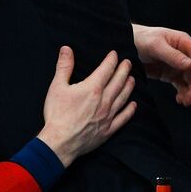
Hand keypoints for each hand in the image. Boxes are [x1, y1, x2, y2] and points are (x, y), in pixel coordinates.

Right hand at [37, 47, 135, 166]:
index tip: (115, 54)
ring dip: (129, 87)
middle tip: (128, 63)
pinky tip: (133, 105)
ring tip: (132, 79)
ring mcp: (108, 116)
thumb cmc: (57, 114)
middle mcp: (104, 100)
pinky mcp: (108, 129)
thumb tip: (67, 49)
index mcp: (93, 88)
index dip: (112, 60)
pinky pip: (123, 118)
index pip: (106, 69)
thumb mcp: (57, 87)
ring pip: (123, 98)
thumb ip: (64, 66)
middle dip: (124, 70)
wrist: (60, 142)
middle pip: (118, 82)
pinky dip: (130, 110)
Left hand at [132, 24, 190, 105]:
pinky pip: (181, 85)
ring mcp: (177, 65)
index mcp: (183, 42)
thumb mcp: (155, 46)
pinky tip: (180, 100)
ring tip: (185, 102)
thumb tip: (190, 64)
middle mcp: (184, 54)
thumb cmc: (140, 39)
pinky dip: (183, 93)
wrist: (125, 45)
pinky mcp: (170, 74)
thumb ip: (172, 55)